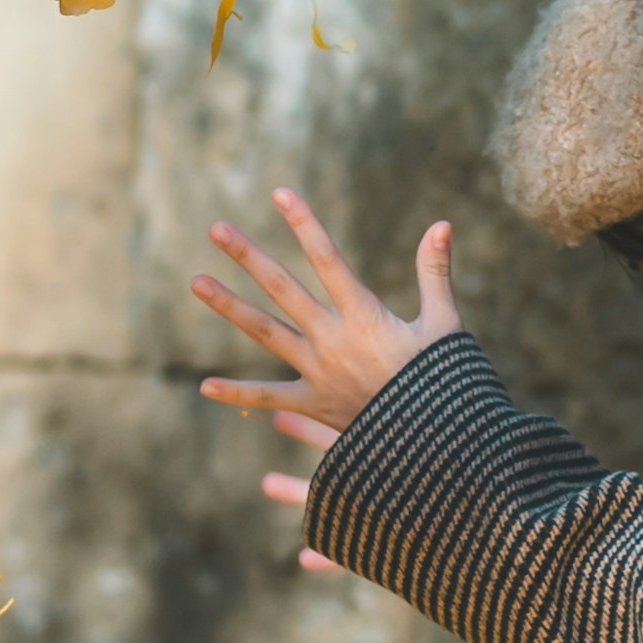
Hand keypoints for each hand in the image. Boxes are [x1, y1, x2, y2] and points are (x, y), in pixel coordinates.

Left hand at [193, 199, 458, 570]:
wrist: (439, 449)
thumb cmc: (446, 383)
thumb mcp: (445, 325)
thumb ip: (434, 272)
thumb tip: (441, 223)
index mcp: (365, 316)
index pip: (327, 259)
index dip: (304, 224)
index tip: (280, 193)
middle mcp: (333, 340)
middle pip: (282, 289)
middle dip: (249, 256)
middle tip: (216, 228)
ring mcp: (318, 372)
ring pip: (264, 332)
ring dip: (229, 306)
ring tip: (196, 281)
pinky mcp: (314, 404)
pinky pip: (269, 397)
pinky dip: (238, 393)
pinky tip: (206, 386)